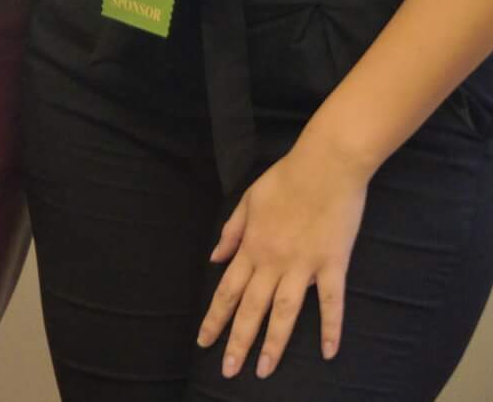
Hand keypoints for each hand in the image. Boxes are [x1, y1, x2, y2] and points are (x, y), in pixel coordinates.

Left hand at [198, 144, 368, 378]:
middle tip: (227, 370)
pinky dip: (330, 327)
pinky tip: (327, 352)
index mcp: (250, 247)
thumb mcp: (247, 200)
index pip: (227, 291)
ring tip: (264, 371)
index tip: (203, 342)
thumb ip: (231, 232)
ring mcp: (304, 265)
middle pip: (251, 308)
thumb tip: (214, 258)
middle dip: (237, 341)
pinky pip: (331, 301)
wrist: (325, 166)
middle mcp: (272, 261)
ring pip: (284, 311)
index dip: (215, 318)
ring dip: (273, 343)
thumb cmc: (285, 179)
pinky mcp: (333, 264)